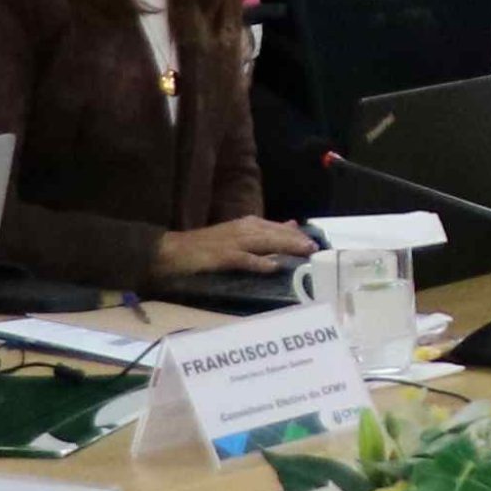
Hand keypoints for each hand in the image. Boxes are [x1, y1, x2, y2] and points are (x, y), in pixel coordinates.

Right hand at [151, 218, 317, 287]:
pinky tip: (273, 266)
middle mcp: (243, 229)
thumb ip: (265, 231)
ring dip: (285, 247)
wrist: (175, 250)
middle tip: (315, 248)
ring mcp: (233, 242)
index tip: (315, 243)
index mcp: (248, 224)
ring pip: (264, 243)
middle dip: (295, 241)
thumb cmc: (208, 245)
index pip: (277, 228)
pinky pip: (244, 259)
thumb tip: (292, 225)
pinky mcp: (223, 256)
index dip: (296, 236)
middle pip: (274, 234)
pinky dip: (258, 262)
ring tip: (303, 252)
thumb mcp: (240, 233)